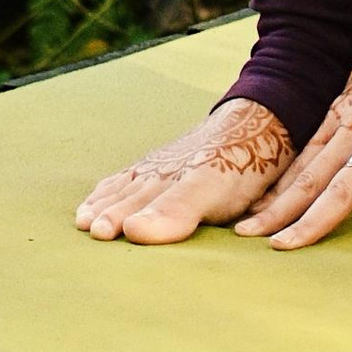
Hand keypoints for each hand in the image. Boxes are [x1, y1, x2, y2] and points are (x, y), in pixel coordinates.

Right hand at [75, 95, 294, 244]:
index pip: (135, 212)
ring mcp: (169, 162)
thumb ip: (173, 212)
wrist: (265, 118)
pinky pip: (143, 170)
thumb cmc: (238, 162)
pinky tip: (121, 184)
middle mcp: (162, 173)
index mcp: (165, 187)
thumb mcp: (208, 191)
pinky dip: (125, 180)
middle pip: (128, 197)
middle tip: (86, 226)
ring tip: (89, 212)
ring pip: (132, 183)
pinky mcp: (179, 156)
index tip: (93, 233)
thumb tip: (131, 232)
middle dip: (106, 212)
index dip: (116, 223)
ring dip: (110, 198)